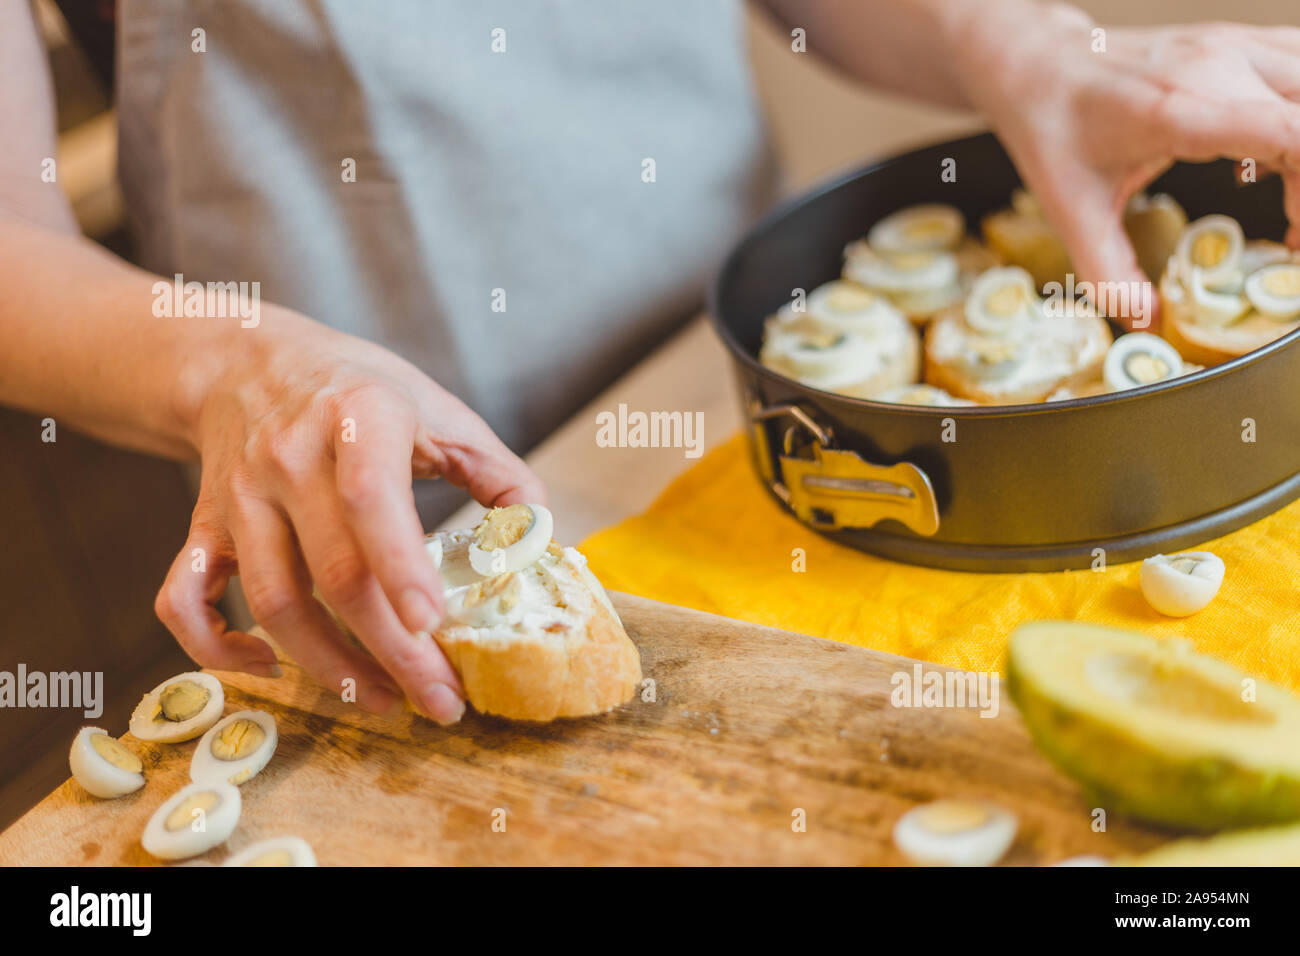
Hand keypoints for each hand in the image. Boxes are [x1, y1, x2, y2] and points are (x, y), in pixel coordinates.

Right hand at [153, 308, 544, 722]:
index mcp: (358, 418)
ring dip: (327, 665)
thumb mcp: (439, 409)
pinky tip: (266, 667)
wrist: (248, 360)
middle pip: (333, 572)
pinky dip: (216, 646)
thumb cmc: (360, 391)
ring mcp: (238, 497)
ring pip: (271, 600)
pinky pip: (185, 599)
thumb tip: (540, 539)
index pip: (369, 497)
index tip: (434, 625)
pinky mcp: (204, 526)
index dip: (399, 565)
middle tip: (441, 700)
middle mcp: (288, 459)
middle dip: (391, 649)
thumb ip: (499, 473)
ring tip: (385, 699)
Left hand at [954, 5, 1299, 326]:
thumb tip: (1146, 321)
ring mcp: (1230, 47)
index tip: (1291, 233)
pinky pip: (1299, 68)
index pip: (1288, 128)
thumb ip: (1109, 275)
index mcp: (1177, 110)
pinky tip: (1270, 156)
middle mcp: (1215, 66)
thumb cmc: (1053, 131)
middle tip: (1288, 229)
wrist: (1037, 67)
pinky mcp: (1236, 42)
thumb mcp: (1071, 213)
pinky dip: (1299, 117)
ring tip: (1284, 195)